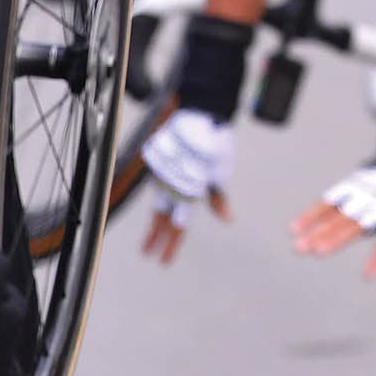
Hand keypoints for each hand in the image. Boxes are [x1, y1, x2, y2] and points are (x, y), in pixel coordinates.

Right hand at [139, 108, 234, 264]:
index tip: (163, 261)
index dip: (171, 245)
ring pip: (158, 201)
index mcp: (187, 191)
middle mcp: (169, 184)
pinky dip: (161, 195)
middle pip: (161, 217)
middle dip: (155, 237)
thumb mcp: (222, 173)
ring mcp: (160, 173)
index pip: (177, 225)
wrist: (201, 114)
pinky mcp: (157, 162)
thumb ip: (218, 199)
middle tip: (147, 254)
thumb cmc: (217, 145)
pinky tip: (162, 203)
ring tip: (152, 237)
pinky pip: (159, 183)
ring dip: (156, 219)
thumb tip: (228, 220)